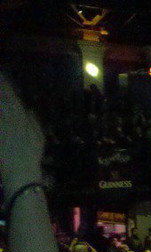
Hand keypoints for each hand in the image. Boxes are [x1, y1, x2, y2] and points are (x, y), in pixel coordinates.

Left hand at [0, 74, 44, 196]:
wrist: (21, 170)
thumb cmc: (32, 155)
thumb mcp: (39, 137)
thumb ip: (35, 122)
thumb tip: (30, 110)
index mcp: (22, 117)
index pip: (12, 96)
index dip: (5, 84)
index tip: (1, 73)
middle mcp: (9, 117)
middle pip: (2, 98)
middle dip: (0, 88)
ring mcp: (1, 124)